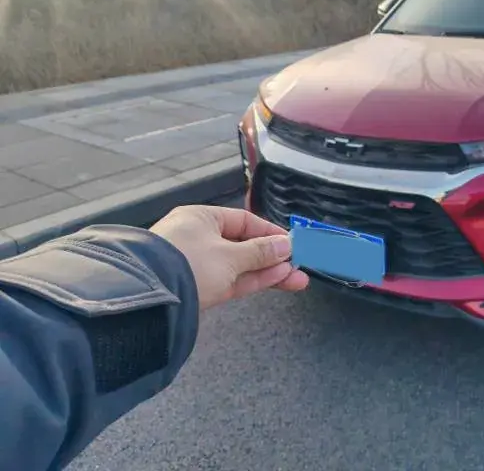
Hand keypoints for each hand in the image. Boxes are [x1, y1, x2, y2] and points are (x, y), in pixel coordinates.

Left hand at [150, 205, 308, 310]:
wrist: (150, 300)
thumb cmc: (190, 263)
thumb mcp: (230, 255)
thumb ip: (261, 252)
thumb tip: (286, 245)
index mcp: (201, 219)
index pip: (243, 221)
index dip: (269, 232)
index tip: (291, 244)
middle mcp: (199, 238)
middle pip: (244, 245)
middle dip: (273, 256)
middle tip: (299, 264)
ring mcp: (200, 265)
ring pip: (240, 265)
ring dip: (268, 271)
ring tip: (296, 278)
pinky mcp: (201, 288)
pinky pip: (232, 280)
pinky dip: (253, 280)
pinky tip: (278, 280)